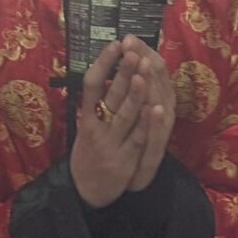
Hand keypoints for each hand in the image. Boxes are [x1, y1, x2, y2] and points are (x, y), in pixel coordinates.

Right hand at [70, 37, 175, 209]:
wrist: (84, 194)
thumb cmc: (87, 156)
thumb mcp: (84, 130)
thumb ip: (92, 107)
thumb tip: (102, 75)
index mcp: (85, 118)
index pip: (91, 85)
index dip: (103, 63)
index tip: (114, 44)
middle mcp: (96, 129)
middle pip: (110, 95)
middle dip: (123, 71)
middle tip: (132, 48)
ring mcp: (110, 144)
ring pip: (124, 114)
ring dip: (135, 91)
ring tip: (142, 69)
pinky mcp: (124, 160)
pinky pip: (136, 138)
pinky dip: (145, 123)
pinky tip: (153, 108)